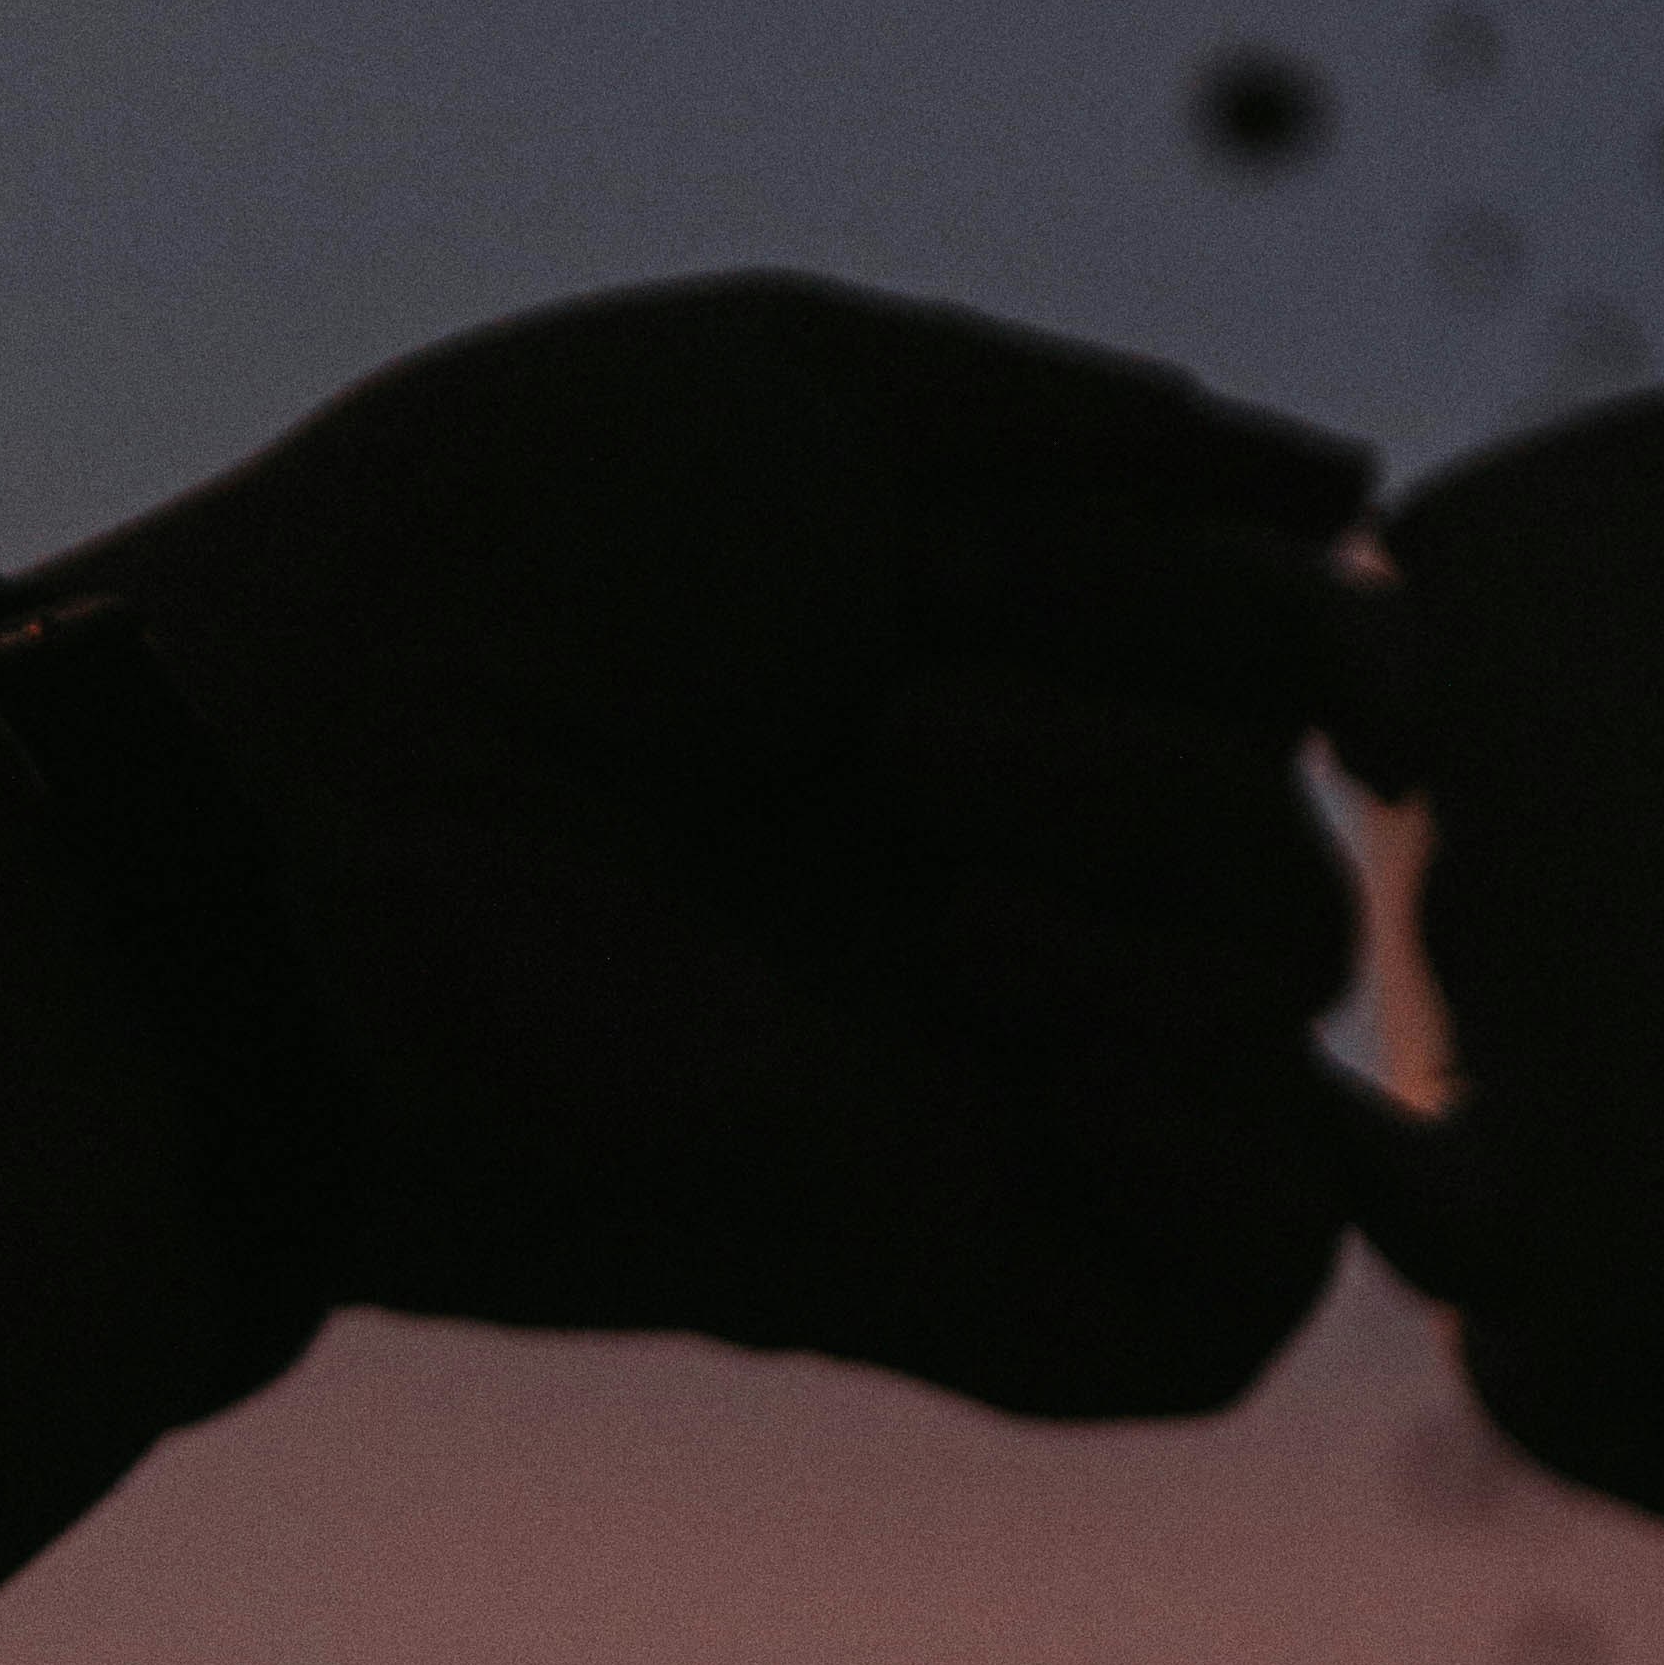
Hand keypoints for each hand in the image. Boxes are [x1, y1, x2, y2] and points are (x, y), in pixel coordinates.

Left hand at [34, 279, 1377, 1420]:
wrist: (306, 814)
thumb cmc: (494, 573)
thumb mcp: (800, 388)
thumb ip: (1097, 436)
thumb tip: (1357, 498)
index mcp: (991, 690)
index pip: (1305, 658)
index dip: (1278, 622)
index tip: (1083, 581)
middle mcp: (1017, 884)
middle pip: (1311, 800)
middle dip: (1148, 703)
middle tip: (885, 718)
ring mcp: (1003, 1089)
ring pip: (1288, 983)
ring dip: (1143, 861)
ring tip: (916, 875)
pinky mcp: (983, 1276)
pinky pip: (1251, 1273)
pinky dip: (1205, 1132)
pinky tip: (1025, 1035)